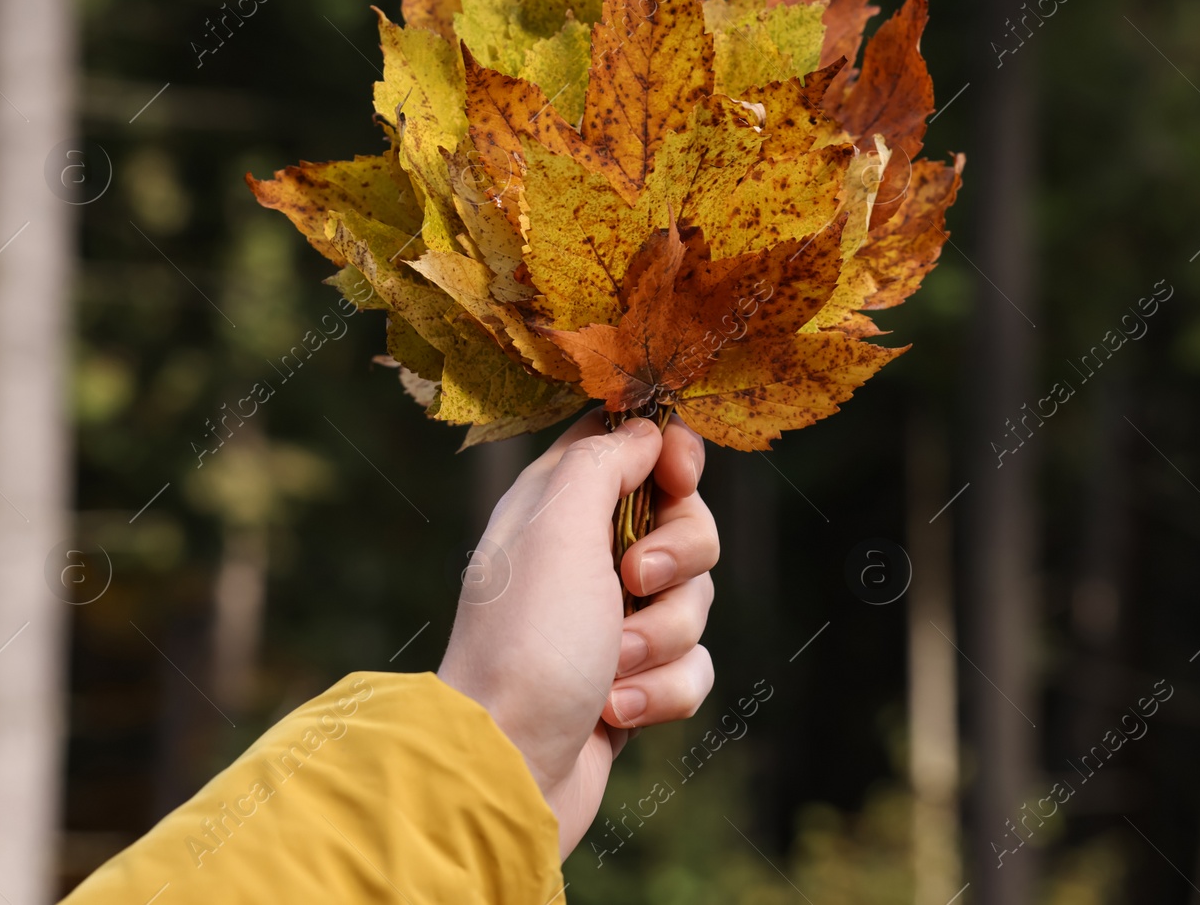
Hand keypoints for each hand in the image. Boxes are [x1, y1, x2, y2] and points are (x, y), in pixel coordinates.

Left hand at [437, 410, 718, 857]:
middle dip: (678, 558)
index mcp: (558, 505)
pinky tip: (615, 712)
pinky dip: (662, 690)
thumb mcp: (557, 525)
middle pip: (686, 521)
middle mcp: (585, 556)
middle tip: (632, 583)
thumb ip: (602, 459)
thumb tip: (646, 430)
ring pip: (695, 598)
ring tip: (609, 668)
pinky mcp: (632, 681)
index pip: (632, 444)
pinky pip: (692, 665)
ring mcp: (611, 621)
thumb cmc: (526, 641)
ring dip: (660, 637)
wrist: (505, 768)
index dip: (669, 453)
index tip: (678, 477)